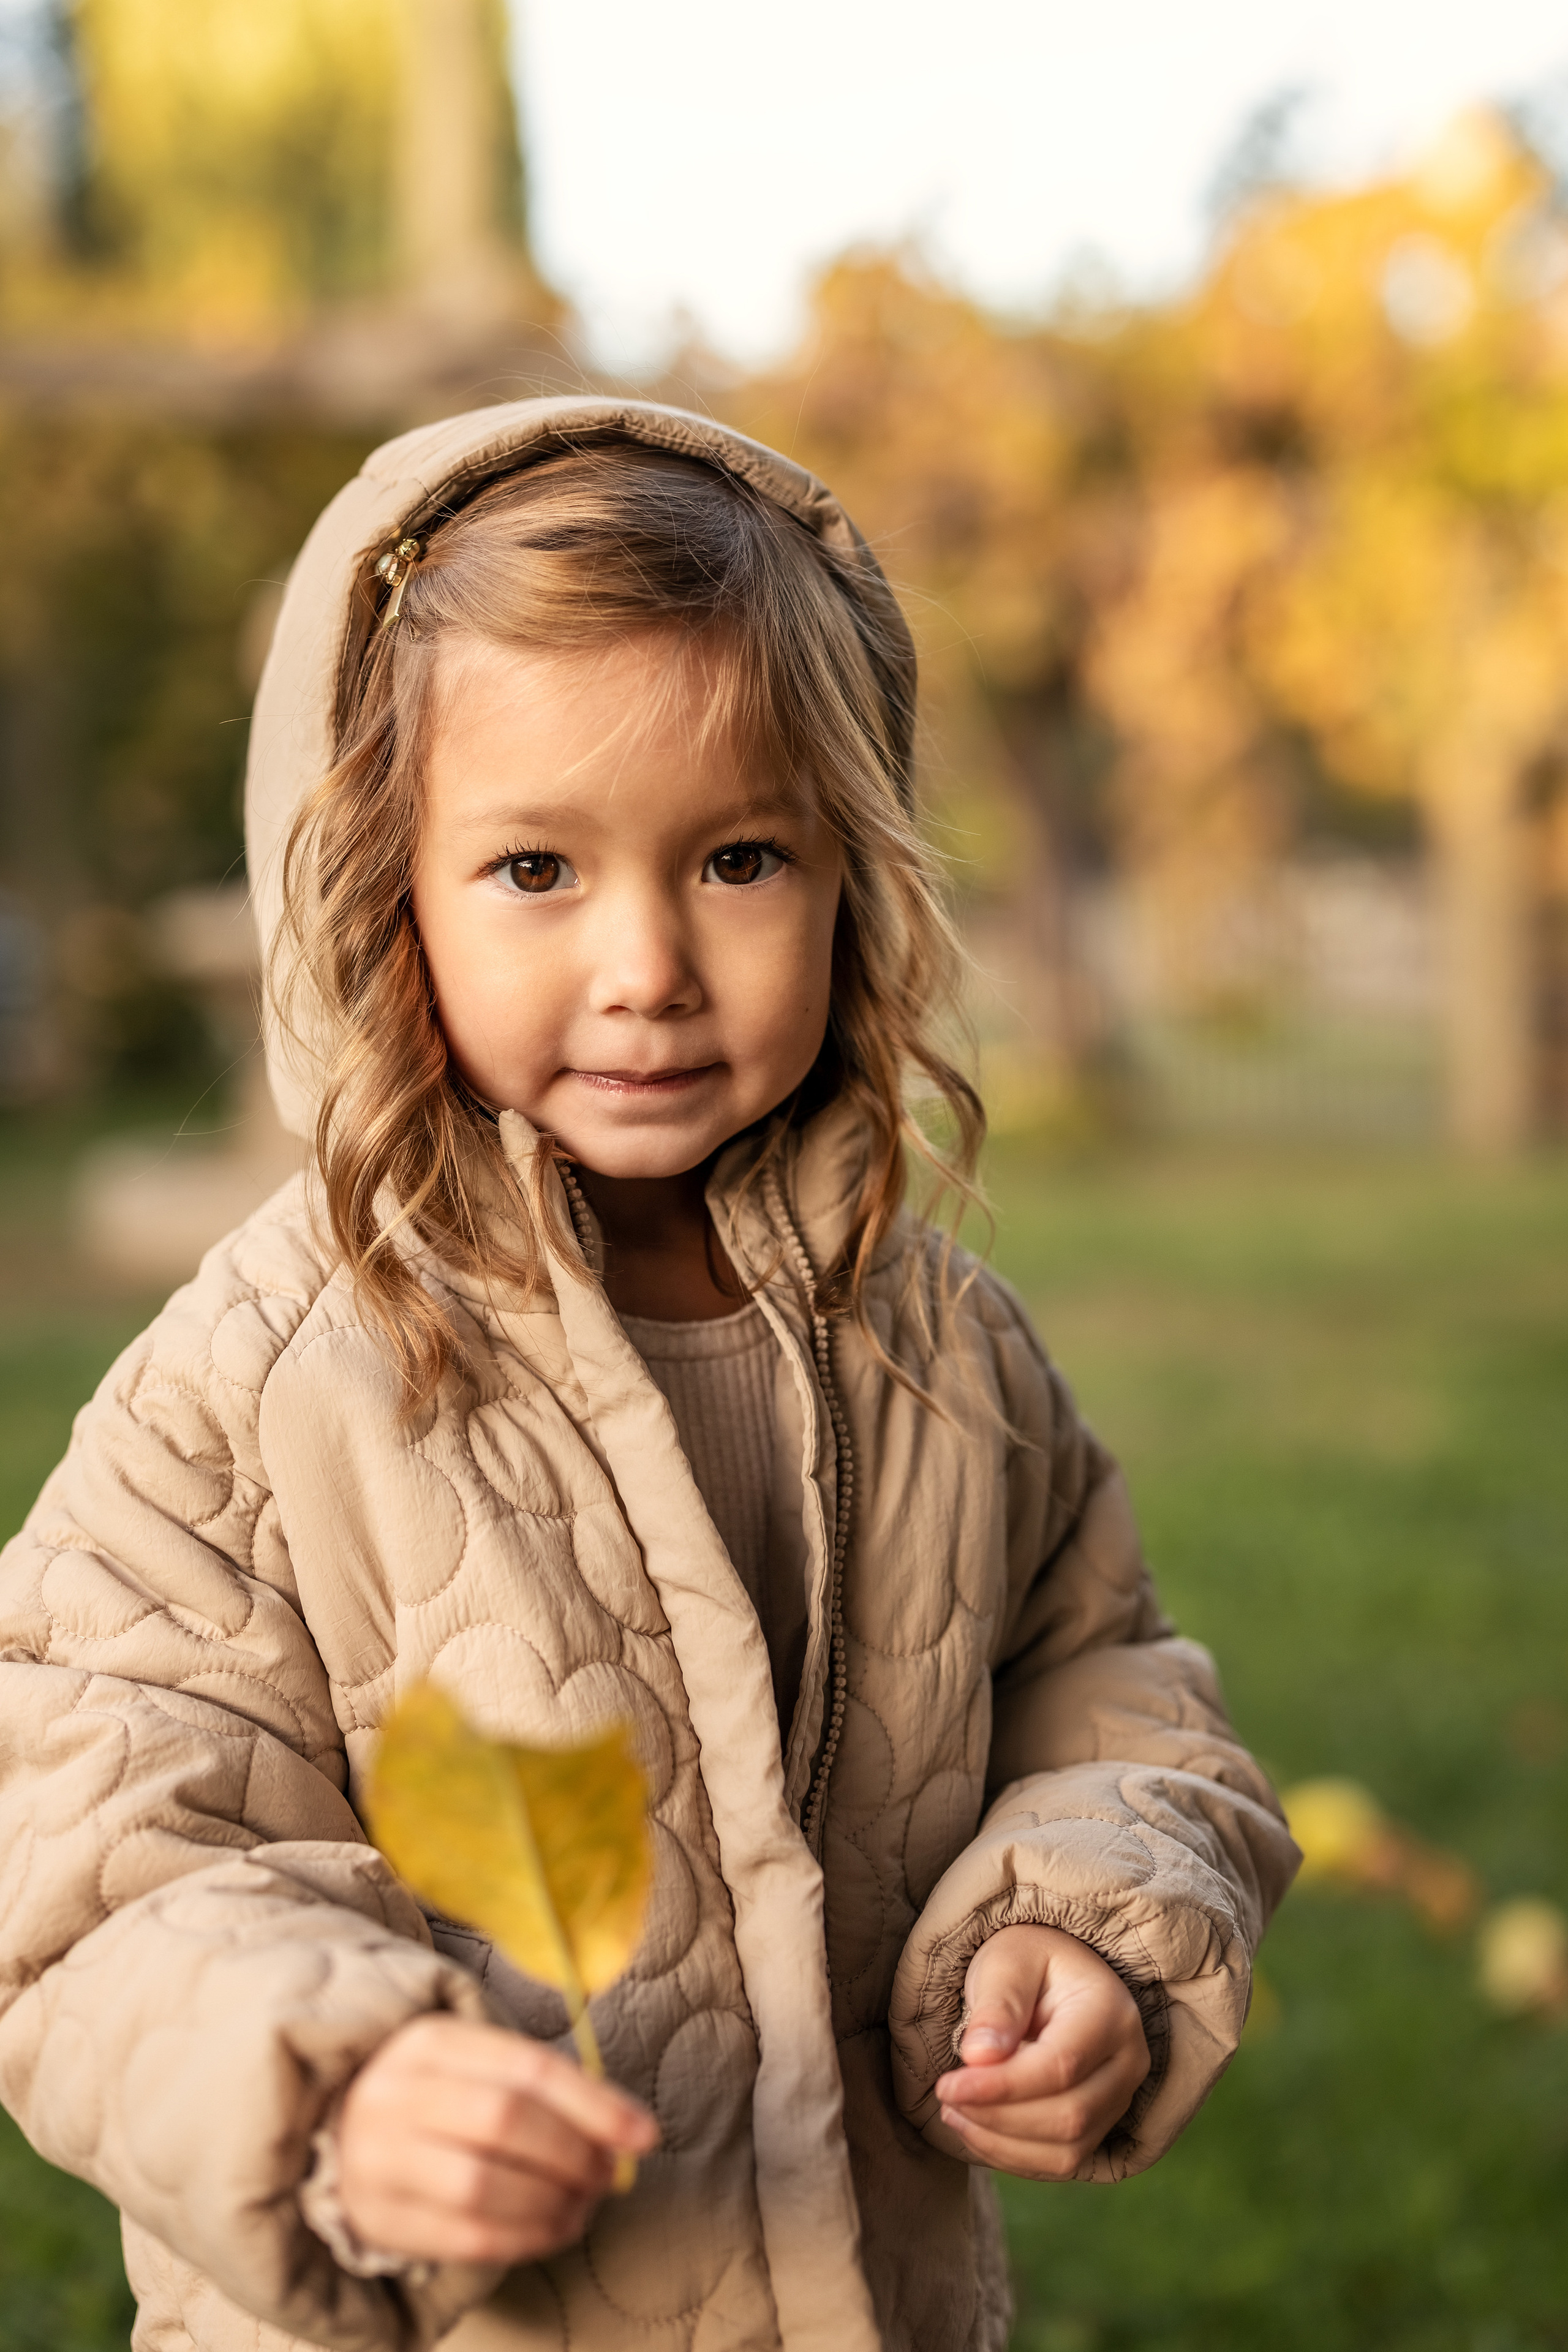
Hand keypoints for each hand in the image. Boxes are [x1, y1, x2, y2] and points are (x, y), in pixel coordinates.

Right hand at [337, 2014, 658, 2264]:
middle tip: (610, 2173)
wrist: (336, 2134)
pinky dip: (524, 2238)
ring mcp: (377, 2159)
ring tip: (585, 2202)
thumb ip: (544, 2087)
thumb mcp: (477, 2063)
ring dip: (553, 2202)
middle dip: (575, 2153)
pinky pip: (465, 2238)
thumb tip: (627, 2130)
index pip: (527, 2068)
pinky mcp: (377, 2219)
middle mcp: (395, 2094)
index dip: (594, 2103)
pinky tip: (554, 2229)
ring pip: (483, 2186)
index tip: (645, 2133)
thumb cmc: (436, 2095)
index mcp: (429, 2041)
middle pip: (506, 2122)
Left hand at [934, 1924, 1148, 2179]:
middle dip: (998, 2117)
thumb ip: (996, 2005)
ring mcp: (1120, 2099)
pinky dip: (1012, 2156)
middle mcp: (1129, 2062)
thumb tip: (980, 2057)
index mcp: (1112, 2012)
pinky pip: (1062, 2162)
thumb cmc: (1027, 1962)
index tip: (947, 2086)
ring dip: (1001, 2142)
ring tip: (953, 2112)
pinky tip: (975, 2128)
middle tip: (946, 2097)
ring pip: (1067, 2150)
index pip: (1060, 2066)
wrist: (1053, 1978)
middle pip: (1069, 2116)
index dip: (1001, 2086)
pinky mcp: (1102, 2126)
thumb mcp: (1007, 1962)